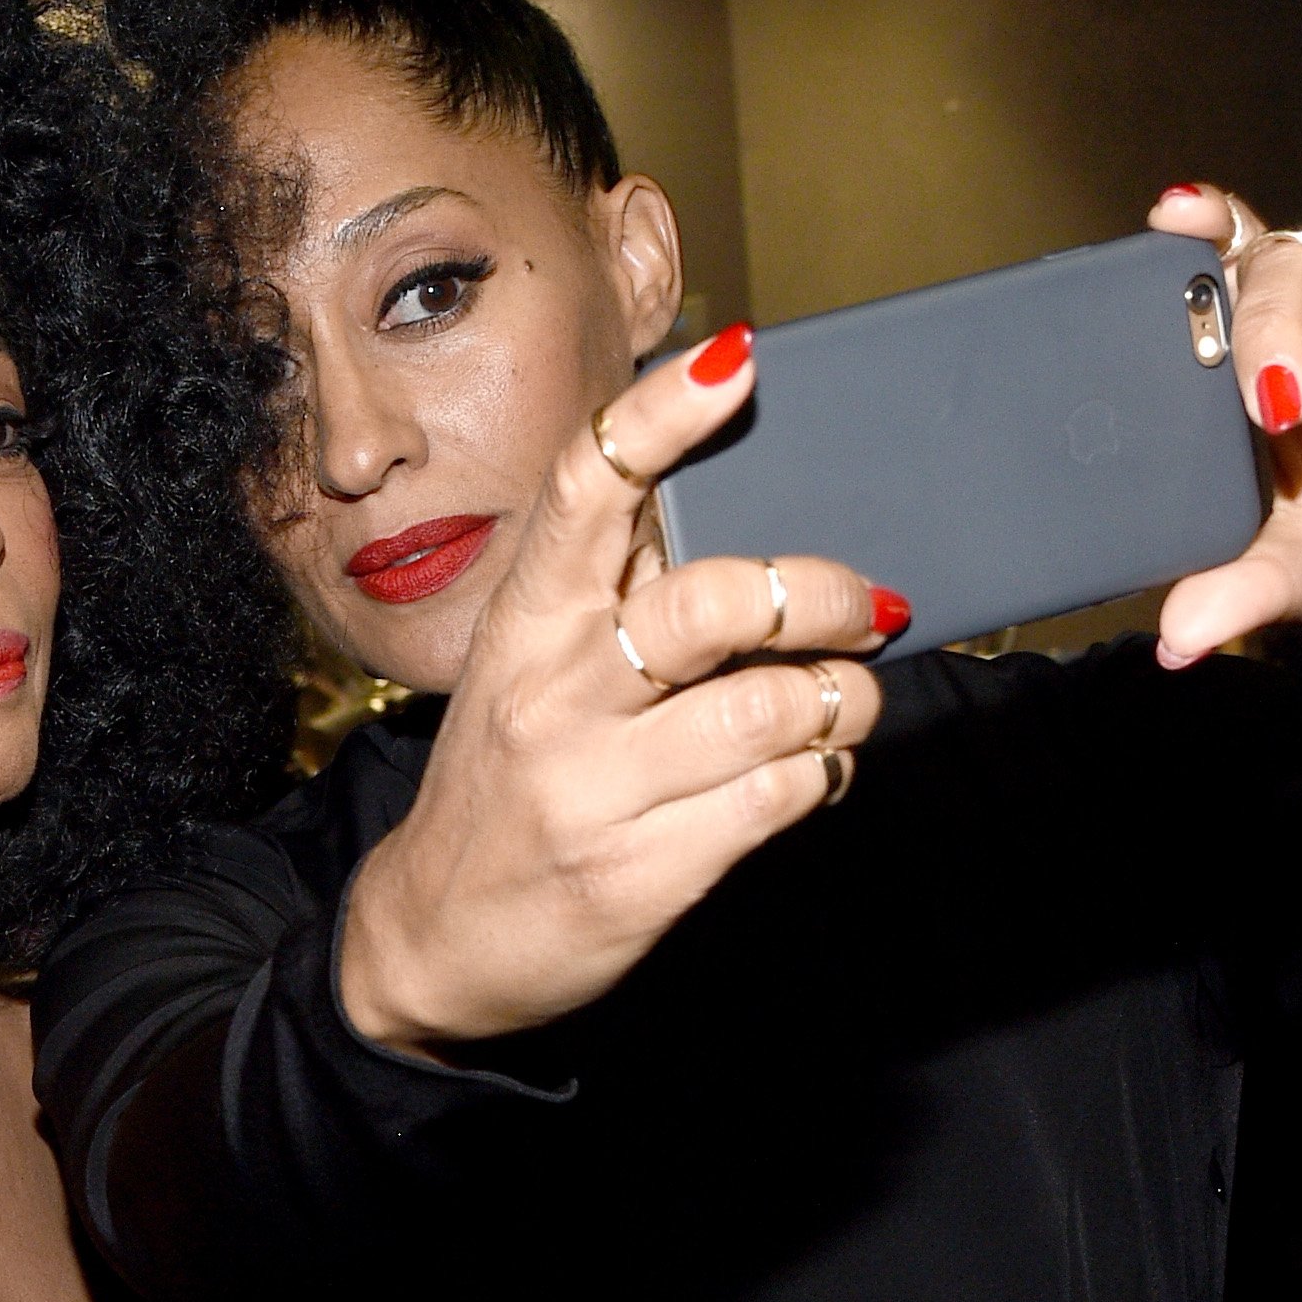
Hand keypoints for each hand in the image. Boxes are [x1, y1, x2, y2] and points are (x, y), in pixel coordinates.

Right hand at [339, 326, 900, 1054]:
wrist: (433, 938)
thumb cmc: (506, 781)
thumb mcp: (527, 668)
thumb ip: (611, 590)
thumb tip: (731, 505)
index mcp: (524, 625)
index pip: (587, 490)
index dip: (661, 416)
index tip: (737, 363)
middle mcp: (553, 696)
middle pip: (712, 603)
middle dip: (823, 598)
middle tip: (868, 609)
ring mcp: (595, 789)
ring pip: (771, 709)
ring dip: (844, 699)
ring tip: (846, 702)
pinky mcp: (642, 875)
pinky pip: (777, 798)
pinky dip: (820, 776)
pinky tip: (810, 772)